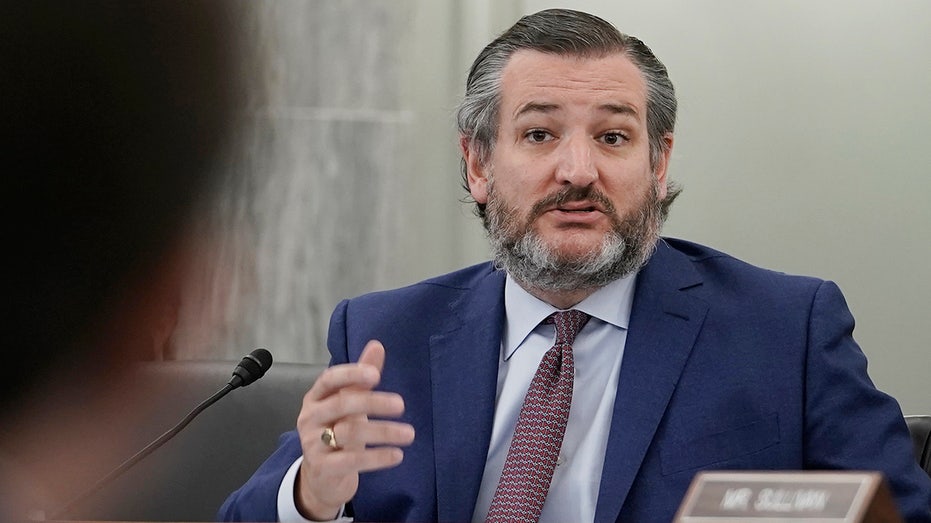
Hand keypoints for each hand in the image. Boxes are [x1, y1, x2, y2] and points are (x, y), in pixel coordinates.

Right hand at [294, 340, 414, 519]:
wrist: (321, 476)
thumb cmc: (337, 431)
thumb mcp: (348, 404)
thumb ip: (362, 378)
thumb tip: (377, 345)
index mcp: (316, 397)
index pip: (329, 379)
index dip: (351, 374)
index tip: (376, 375)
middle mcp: (310, 417)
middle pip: (342, 404)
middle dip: (373, 402)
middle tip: (401, 404)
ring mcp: (313, 443)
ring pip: (349, 432)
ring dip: (384, 432)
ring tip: (409, 434)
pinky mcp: (323, 468)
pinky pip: (352, 461)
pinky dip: (378, 457)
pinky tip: (397, 455)